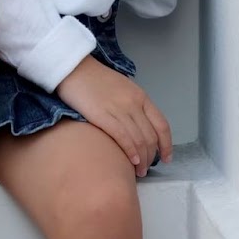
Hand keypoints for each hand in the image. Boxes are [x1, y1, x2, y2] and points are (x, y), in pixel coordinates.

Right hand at [55, 56, 172, 177]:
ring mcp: (119, 109)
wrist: (72, 67)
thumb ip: (131, 104)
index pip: (161, 125)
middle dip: (151, 157)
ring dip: (141, 159)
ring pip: (139, 140)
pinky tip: (131, 161)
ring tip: (138, 171)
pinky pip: (123, 137)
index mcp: (140, 96)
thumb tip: (135, 124)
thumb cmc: (93, 78)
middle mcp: (134, 103)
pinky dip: (130, 151)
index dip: (166, 145)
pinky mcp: (102, 115)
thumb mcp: (121, 87)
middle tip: (146, 169)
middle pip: (150, 136)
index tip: (165, 158)